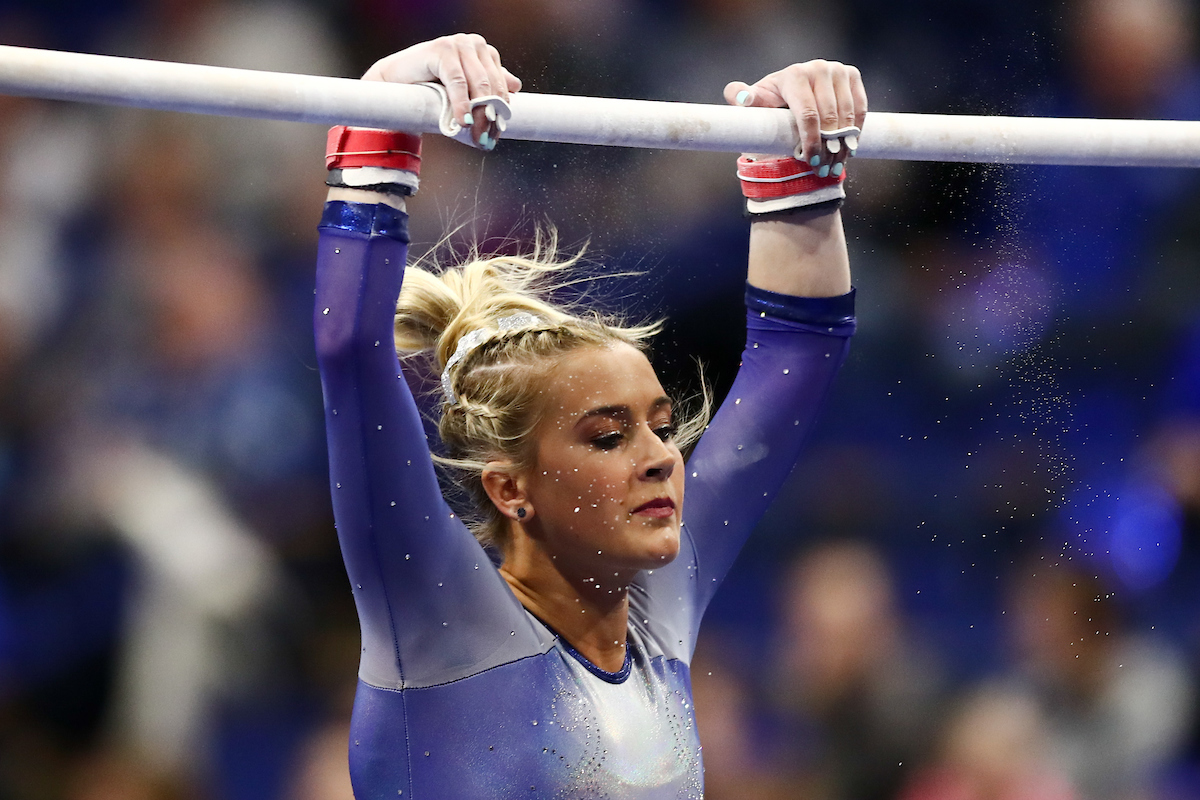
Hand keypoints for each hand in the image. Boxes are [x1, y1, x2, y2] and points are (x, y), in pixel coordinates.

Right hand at [362, 33, 521, 145]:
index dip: (501, 111)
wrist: (395, 83)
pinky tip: (463, 121)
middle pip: (491, 86)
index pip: (501, 84)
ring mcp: (458, 44)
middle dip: (491, 116)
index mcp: (484, 52)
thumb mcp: (464, 90)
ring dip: (479, 114)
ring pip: (478, 85)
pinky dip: (462, 104)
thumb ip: (487, 85)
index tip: (497, 134)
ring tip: (477, 135)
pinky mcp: (441, 50)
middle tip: (487, 139)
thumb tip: (516, 86)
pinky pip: (458, 82)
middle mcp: (474, 44)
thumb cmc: (430, 86)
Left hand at [724, 61, 866, 171]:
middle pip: (830, 117)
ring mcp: (838, 69)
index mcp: (794, 75)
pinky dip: (856, 131)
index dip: (811, 141)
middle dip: (828, 147)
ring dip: (844, 144)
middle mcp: (818, 68)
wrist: (790, 91)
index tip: (811, 162)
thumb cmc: (770, 103)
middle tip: (824, 169)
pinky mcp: (852, 75)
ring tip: (836, 165)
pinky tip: (849, 149)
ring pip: (847, 114)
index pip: (808, 114)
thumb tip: (742, 97)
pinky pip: (861, 108)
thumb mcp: (755, 104)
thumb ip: (742, 99)